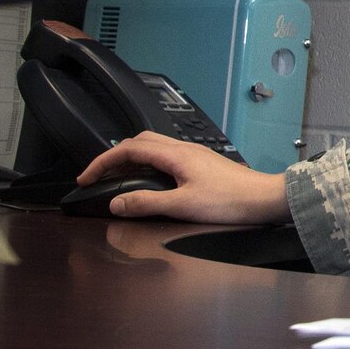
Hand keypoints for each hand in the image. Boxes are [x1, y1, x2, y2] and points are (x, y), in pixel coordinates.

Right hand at [74, 131, 292, 224]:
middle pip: (140, 142)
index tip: (85, 178)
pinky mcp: (202, 163)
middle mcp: (184, 149)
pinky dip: (148, 165)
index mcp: (176, 154)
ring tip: (117, 180)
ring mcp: (194, 154)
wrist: (264, 199)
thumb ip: (147, 204)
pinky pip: (167, 156)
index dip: (103, 161)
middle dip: (114, 157)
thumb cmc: (229, 201)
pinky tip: (148, 181)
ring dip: (132, 160)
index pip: (129, 148)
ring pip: (154, 148)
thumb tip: (116, 202)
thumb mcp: (183, 205)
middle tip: (98, 177)